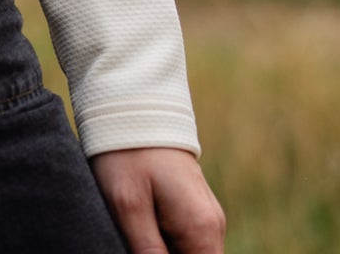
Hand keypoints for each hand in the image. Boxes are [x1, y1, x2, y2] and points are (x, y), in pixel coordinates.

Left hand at [91, 147, 224, 253]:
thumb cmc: (127, 152)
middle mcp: (212, 227)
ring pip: (186, 253)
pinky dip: (158, 243)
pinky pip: (180, 242)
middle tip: (130, 239)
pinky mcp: (190, 209)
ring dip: (159, 250)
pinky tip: (135, 227)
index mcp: (203, 231)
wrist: (131, 100)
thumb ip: (148, 253)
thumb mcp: (128, 207)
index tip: (140, 251)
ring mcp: (203, 217)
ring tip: (132, 229)